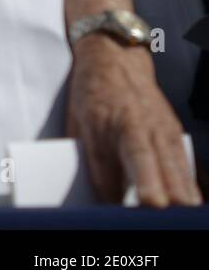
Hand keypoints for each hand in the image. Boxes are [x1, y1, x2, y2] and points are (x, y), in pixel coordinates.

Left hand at [67, 35, 201, 206]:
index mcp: (114, 120)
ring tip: (185, 211)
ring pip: (174, 164)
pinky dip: (185, 182)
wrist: (115, 59)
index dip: (131, 181)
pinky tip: (189, 201)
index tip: (143, 201)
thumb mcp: (80, 122)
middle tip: (160, 208)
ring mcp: (162, 128)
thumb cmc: (93, 92)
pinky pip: (182, 162)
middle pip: (153, 162)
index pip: (125, 156)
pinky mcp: (173, 132)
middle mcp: (142, 124)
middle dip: (159, 188)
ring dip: (179, 189)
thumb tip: (101, 198)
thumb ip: (92, 158)